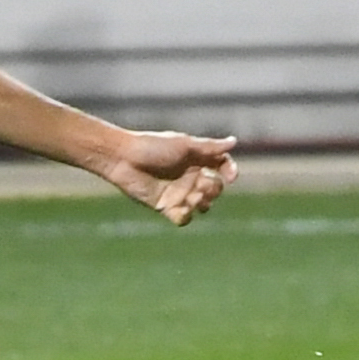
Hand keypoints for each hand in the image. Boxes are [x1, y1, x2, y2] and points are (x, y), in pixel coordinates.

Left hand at [100, 131, 237, 226]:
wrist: (124, 159)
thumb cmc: (152, 146)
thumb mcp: (184, 144)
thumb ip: (209, 147)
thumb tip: (234, 141)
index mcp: (196, 159)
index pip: (221, 166)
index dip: (229, 171)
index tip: (231, 177)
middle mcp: (189, 176)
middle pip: (215, 189)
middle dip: (213, 189)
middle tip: (199, 183)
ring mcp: (178, 192)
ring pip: (202, 205)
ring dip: (202, 203)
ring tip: (191, 196)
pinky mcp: (165, 206)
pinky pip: (183, 218)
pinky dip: (184, 215)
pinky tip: (179, 208)